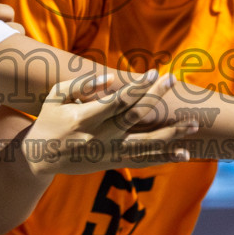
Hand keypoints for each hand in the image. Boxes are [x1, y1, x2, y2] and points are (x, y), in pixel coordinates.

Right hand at [22, 71, 198, 176]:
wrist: (39, 158)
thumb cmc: (49, 120)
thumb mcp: (56, 97)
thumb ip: (82, 85)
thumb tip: (111, 79)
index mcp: (83, 119)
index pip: (116, 101)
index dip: (137, 87)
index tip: (154, 72)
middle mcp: (98, 137)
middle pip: (134, 117)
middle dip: (156, 97)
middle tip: (173, 80)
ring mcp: (108, 152)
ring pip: (145, 144)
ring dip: (171, 134)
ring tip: (194, 124)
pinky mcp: (113, 162)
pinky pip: (143, 159)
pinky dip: (164, 156)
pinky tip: (185, 153)